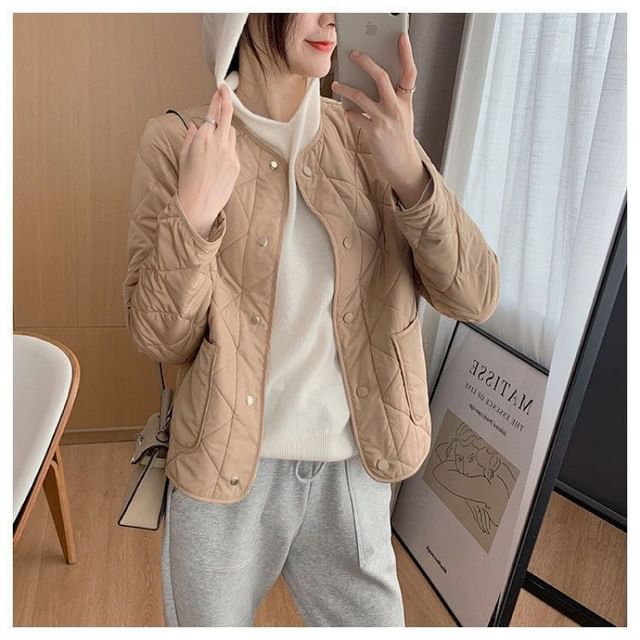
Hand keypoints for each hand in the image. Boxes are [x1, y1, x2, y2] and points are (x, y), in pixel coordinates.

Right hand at [177, 83, 239, 237]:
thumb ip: (190, 137)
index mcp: (203, 138)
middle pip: (227, 116)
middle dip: (226, 103)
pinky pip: (234, 149)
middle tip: (225, 94)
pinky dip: (228, 147)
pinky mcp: (236, 164)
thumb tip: (195, 126)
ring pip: (232, 132)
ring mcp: (230, 154)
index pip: (213, 112)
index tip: (221, 90)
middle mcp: (219, 143)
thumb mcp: (184, 155)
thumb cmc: (188, 180)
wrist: (199, 203)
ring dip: (225, 128)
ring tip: (216, 135)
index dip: (218, 99)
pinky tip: (219, 156)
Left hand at [331, 32, 421, 187]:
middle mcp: (397, 108)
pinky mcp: (373, 133)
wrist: (403, 166)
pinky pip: (355, 117)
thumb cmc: (400, 140)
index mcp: (406, 101)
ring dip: (346, 88)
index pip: (410, 72)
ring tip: (337, 84)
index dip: (406, 53)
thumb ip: (393, 99)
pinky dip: (349, 112)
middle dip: (365, 62)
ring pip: (361, 96)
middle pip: (381, 77)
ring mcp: (385, 120)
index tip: (401, 37)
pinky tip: (346, 111)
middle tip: (353, 54)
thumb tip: (371, 83)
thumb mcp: (403, 116)